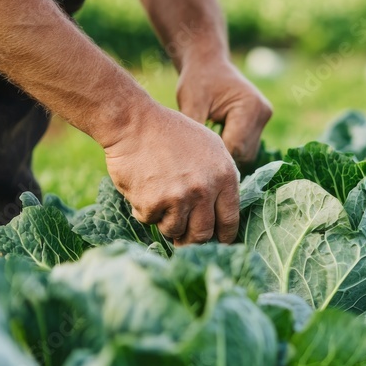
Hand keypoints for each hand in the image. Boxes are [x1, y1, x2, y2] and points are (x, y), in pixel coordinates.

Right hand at [103, 102, 240, 244]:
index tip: (218, 243)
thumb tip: (224, 209)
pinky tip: (143, 190)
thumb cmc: (172, 132)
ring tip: (160, 201)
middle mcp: (205, 190)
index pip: (230, 219)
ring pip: (175, 231)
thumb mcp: (211, 147)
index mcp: (224, 176)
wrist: (135, 123)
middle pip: (202, 234)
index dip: (224, 236)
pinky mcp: (153, 203)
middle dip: (193, 240)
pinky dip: (145, 211)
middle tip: (184, 240)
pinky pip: (150, 220)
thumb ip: (221, 177)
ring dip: (166, 223)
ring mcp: (179, 198)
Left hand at [177, 55, 272, 163]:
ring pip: (247, 154)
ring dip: (228, 154)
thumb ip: (197, 132)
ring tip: (208, 145)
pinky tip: (217, 139)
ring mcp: (264, 118)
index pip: (236, 147)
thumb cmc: (197, 80)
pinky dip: (233, 148)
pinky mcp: (260, 122)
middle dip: (223, 157)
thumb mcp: (191, 104)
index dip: (216, 157)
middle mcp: (263, 113)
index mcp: (250, 107)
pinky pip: (248, 146)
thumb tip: (194, 161)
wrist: (208, 63)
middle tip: (199, 155)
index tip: (196, 162)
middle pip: (244, 153)